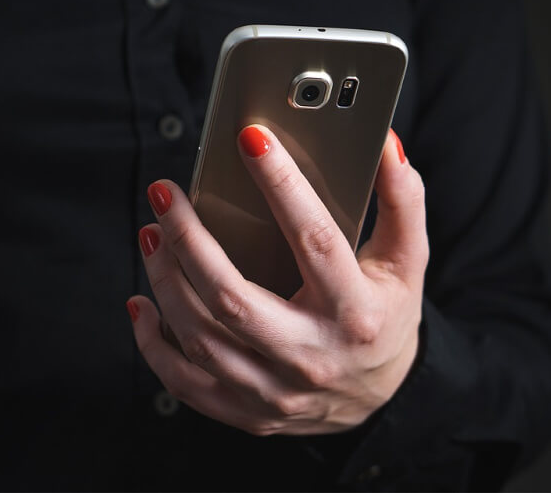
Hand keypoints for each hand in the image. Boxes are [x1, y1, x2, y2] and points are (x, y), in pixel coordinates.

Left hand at [126, 125, 426, 434]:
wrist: (382, 399)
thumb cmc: (386, 317)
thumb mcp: (407, 262)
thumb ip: (401, 202)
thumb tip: (385, 143)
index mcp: (356, 314)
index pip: (315, 241)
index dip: (283, 185)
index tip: (251, 139)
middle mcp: (312, 357)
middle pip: (233, 299)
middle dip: (189, 241)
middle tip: (165, 195)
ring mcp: (275, 392)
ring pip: (200, 338)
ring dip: (165, 281)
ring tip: (152, 234)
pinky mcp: (247, 412)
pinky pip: (185, 382)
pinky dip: (153, 343)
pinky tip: (143, 302)